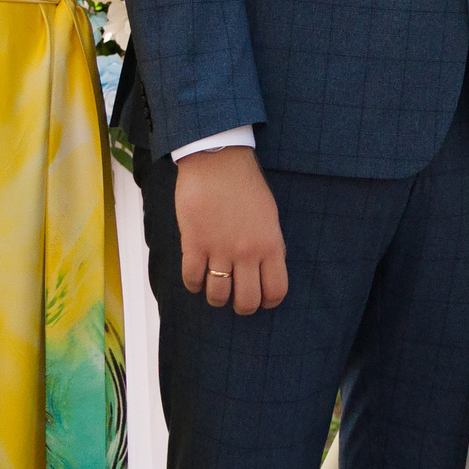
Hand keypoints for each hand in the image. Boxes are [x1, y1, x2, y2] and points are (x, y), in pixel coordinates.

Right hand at [176, 146, 287, 314]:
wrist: (218, 161)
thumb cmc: (246, 185)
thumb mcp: (269, 216)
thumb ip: (268, 245)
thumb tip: (265, 269)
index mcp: (270, 244)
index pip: (276, 290)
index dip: (269, 301)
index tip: (261, 298)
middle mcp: (247, 252)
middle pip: (247, 302)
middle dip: (242, 306)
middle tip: (236, 298)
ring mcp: (220, 250)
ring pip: (218, 297)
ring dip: (216, 298)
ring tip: (215, 288)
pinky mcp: (194, 244)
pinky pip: (192, 280)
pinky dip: (194, 284)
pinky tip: (196, 277)